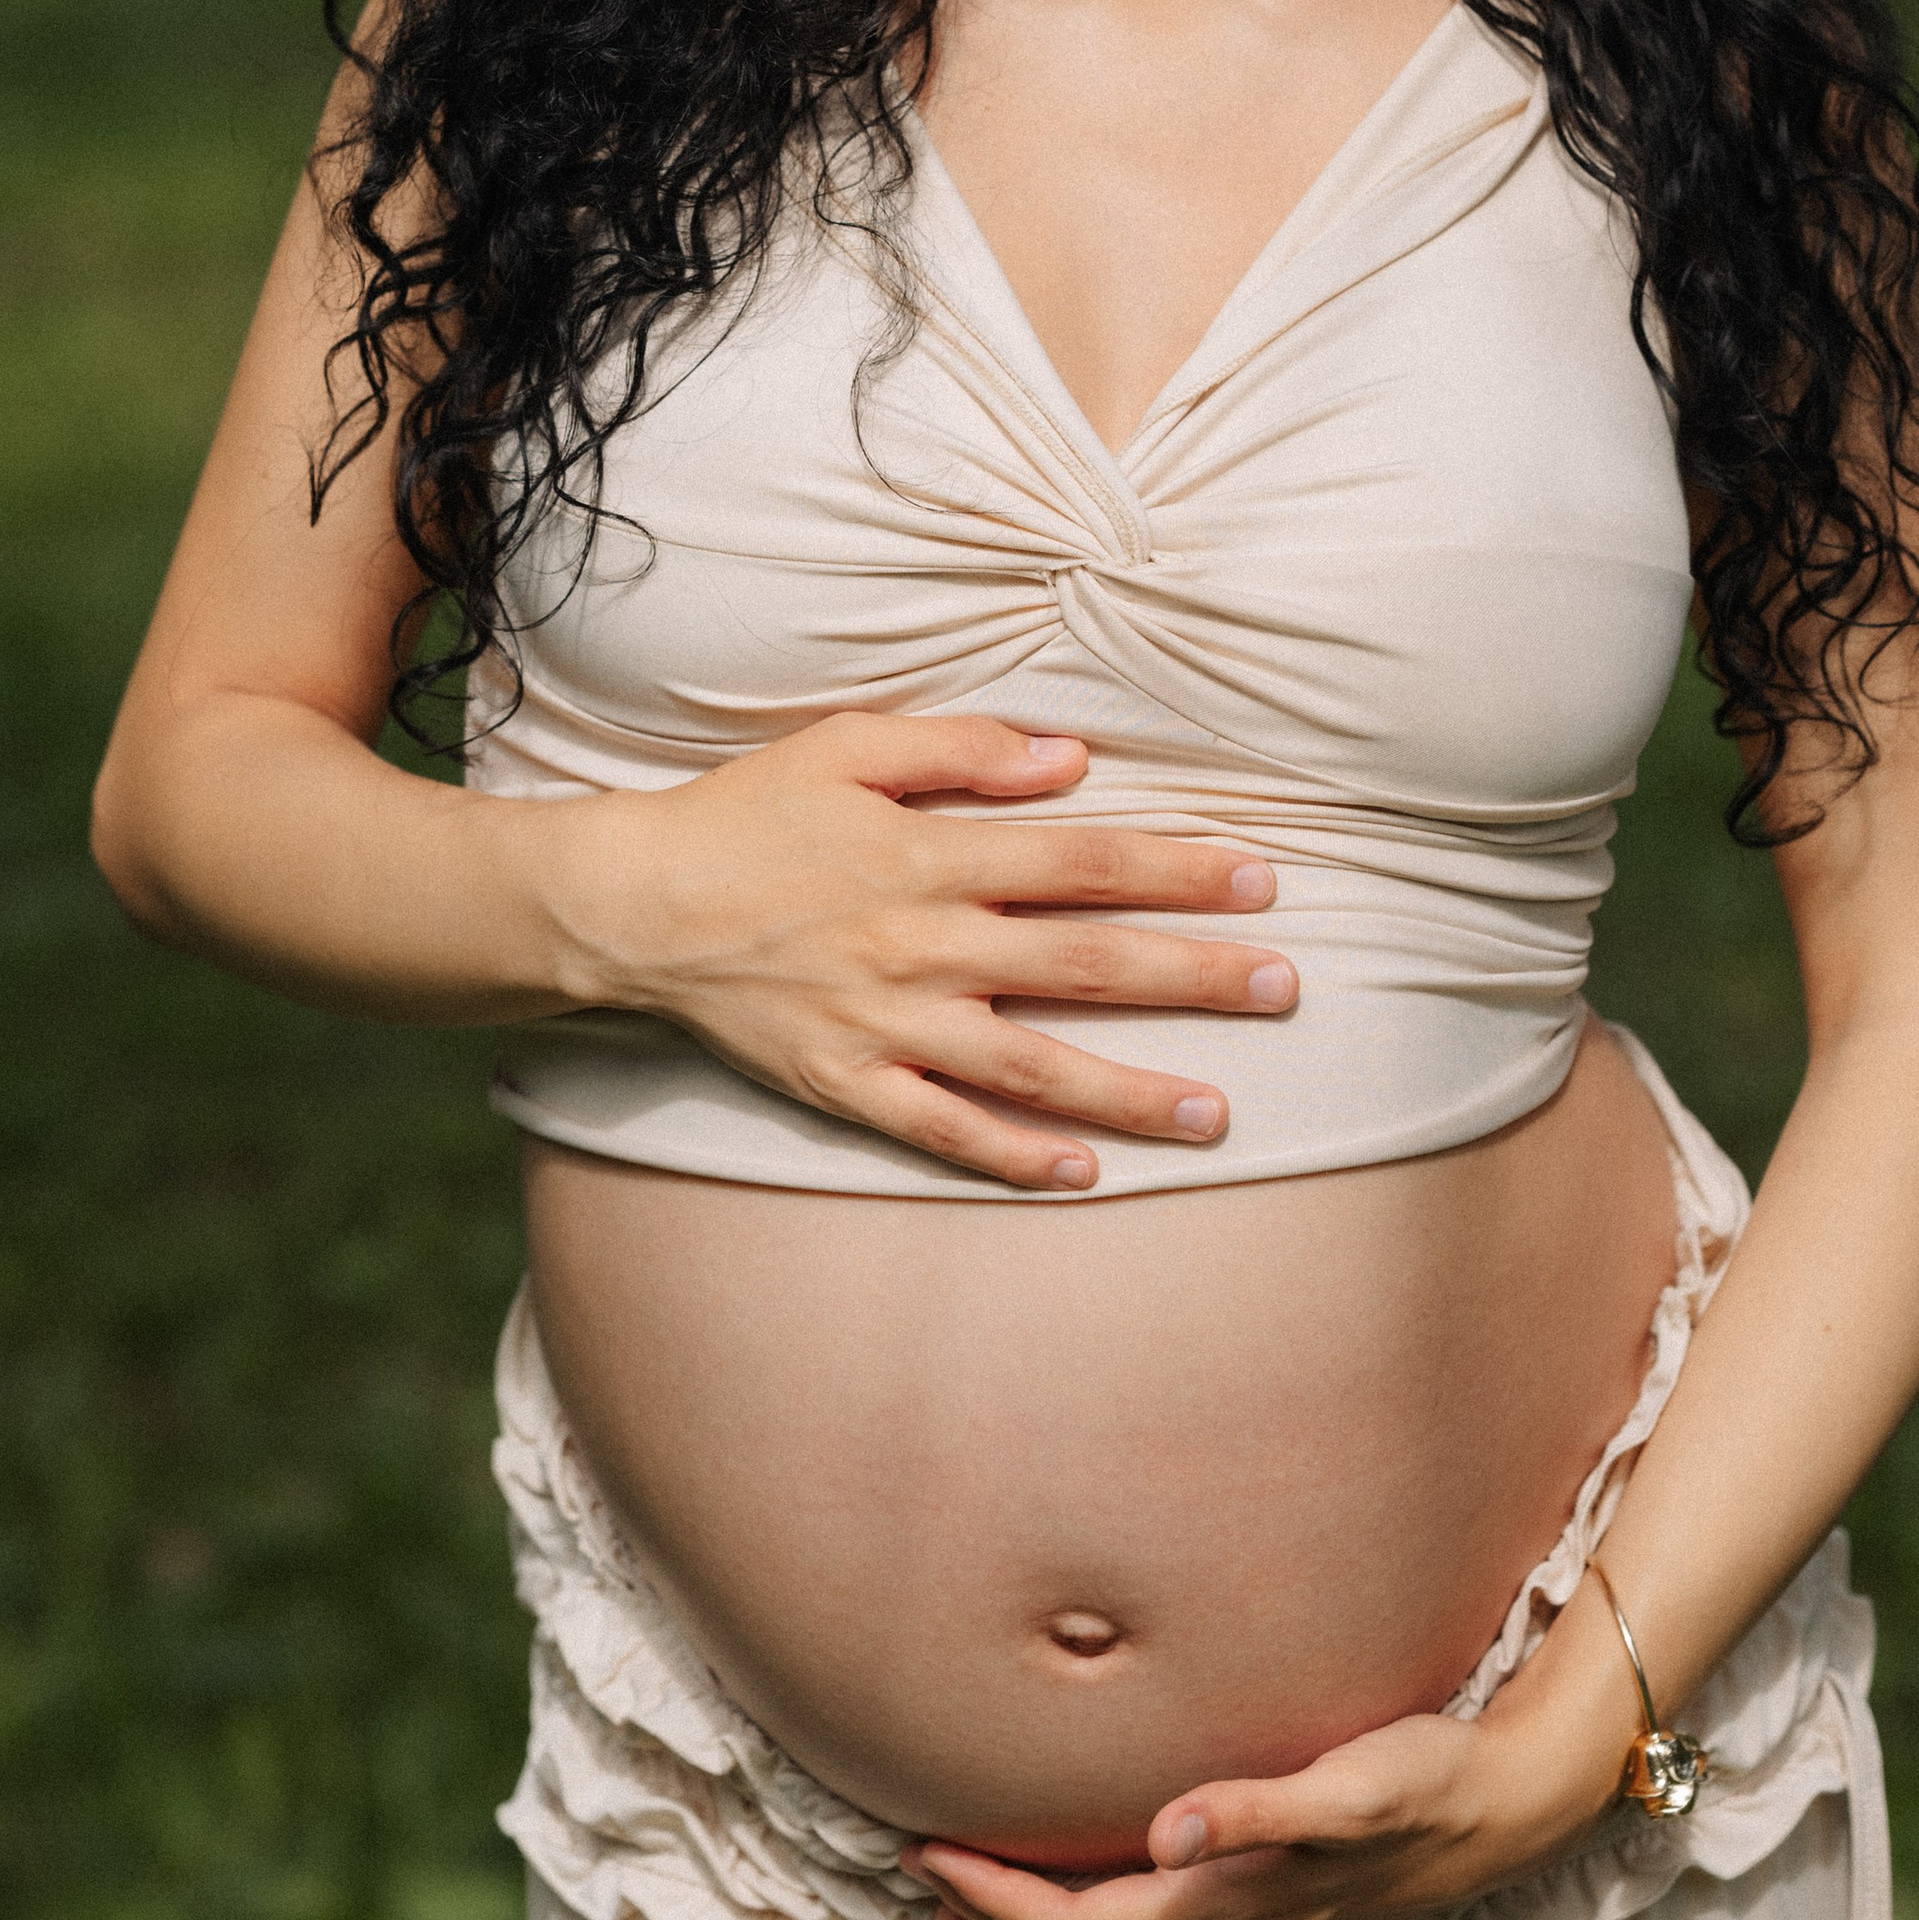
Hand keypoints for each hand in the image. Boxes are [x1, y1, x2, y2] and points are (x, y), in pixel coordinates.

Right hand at [522, 710, 1296, 1189]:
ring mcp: (888, 1025)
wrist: (634, 907)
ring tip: (1218, 1111)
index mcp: (933, 857)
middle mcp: (924, 947)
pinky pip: (945, 1131)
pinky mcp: (847, 1085)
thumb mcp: (848, 747)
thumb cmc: (746, 814)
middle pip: (1085, 964)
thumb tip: (1073, 759)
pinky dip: (1015, 1156)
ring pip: (1034, 1065)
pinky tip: (1084, 1172)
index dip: (1181, 869)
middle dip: (1194, 976)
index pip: (1086, 863)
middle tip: (1284, 990)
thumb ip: (964, 751)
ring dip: (1131, 1090)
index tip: (1263, 882)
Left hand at [905, 1633, 1635, 1919]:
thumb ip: (1254, 1807)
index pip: (1082, 1917)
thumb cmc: (1424, 1778)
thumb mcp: (1346, 1780)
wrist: (1509, 1810)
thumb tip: (1167, 1830)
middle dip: (995, 1918)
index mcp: (1233, 1901)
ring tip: (974, 1918)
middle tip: (918, 1869)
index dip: (997, 1896)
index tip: (928, 1852)